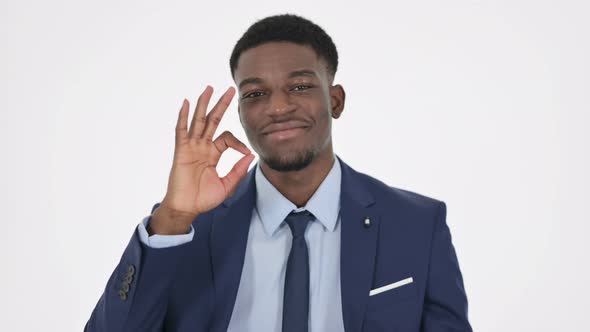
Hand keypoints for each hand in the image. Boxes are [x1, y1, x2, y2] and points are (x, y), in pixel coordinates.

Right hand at [150, 86, 254, 234]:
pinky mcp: (181, 151)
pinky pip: (182, 131)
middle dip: (221, 105)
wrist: (187, 208)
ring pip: (198, 121)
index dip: (239, 143)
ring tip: (209, 88)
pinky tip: (186, 103)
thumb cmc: (204, 199)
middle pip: (213, 120)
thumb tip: (251, 156)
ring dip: (204, 104)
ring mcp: (191, 147)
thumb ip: (238, 171)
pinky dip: (183, 117)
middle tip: (230, 90)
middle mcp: (202, 147)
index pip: (227, 138)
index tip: (247, 153)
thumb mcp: (227, 185)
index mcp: (213, 153)